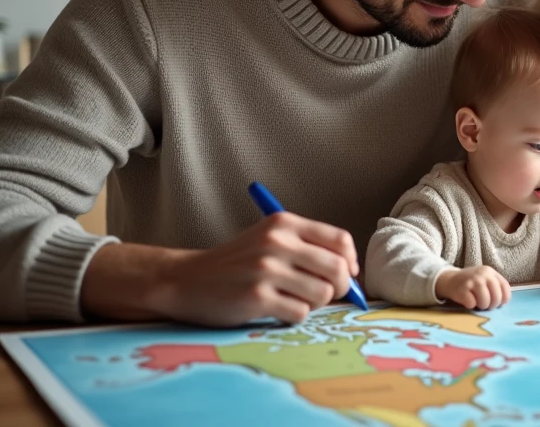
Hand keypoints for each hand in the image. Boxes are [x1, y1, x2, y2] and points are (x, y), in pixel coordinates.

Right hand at [145, 211, 358, 326]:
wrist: (187, 279)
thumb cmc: (237, 263)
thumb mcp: (270, 239)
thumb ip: (307, 248)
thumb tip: (352, 273)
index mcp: (284, 223)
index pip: (340, 240)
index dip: (350, 261)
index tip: (347, 274)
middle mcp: (277, 242)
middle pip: (337, 268)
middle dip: (340, 287)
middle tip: (326, 294)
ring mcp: (266, 269)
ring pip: (322, 294)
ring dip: (314, 303)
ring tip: (294, 300)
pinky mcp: (256, 297)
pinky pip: (300, 313)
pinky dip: (294, 316)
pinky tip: (276, 310)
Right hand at [435, 265, 511, 309]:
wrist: (449, 280)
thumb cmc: (471, 283)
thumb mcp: (484, 279)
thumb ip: (495, 286)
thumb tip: (503, 302)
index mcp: (490, 271)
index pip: (505, 288)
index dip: (503, 299)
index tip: (498, 303)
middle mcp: (482, 274)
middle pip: (496, 297)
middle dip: (492, 305)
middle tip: (485, 304)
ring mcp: (472, 281)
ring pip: (485, 302)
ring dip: (481, 306)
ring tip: (476, 302)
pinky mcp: (462, 290)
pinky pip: (472, 304)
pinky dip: (470, 306)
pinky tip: (467, 300)